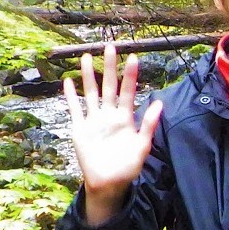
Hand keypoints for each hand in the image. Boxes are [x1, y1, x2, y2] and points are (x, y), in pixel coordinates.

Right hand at [64, 43, 162, 224]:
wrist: (108, 183)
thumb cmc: (128, 167)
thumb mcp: (142, 146)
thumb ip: (149, 124)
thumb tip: (160, 103)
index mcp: (125, 118)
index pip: (128, 91)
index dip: (130, 75)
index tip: (133, 57)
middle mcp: (109, 115)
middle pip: (108, 86)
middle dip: (109, 67)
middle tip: (110, 46)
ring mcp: (94, 120)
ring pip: (90, 93)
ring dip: (88, 76)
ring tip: (86, 57)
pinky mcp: (80, 129)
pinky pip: (75, 109)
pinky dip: (71, 96)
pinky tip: (68, 82)